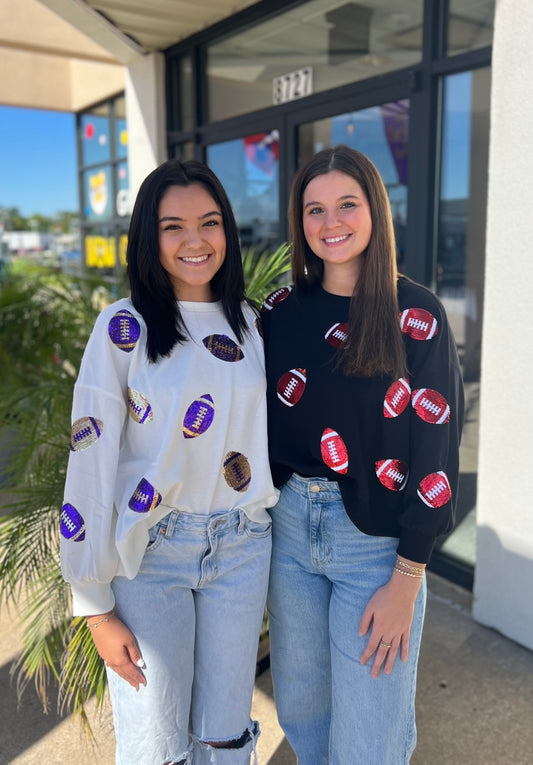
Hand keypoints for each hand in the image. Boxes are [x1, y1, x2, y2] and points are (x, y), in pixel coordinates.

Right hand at [87, 613, 146, 689]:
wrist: (99, 622)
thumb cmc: (117, 630)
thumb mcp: (129, 640)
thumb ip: (135, 654)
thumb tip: (140, 665)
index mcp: (120, 660)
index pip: (132, 671)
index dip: (138, 677)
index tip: (144, 683)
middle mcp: (112, 662)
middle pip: (124, 673)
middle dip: (131, 680)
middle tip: (137, 687)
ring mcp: (106, 658)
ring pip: (117, 671)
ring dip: (124, 677)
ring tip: (129, 681)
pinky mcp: (102, 653)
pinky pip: (112, 666)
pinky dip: (118, 671)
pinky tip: (118, 670)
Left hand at [359, 561, 423, 678]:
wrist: (402, 590)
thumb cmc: (384, 596)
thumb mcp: (370, 606)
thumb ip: (365, 621)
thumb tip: (360, 634)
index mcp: (379, 628)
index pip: (371, 645)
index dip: (366, 655)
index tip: (361, 663)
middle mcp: (389, 632)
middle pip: (382, 651)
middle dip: (377, 664)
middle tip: (374, 675)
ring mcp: (399, 631)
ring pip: (394, 650)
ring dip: (390, 662)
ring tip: (387, 672)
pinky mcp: (407, 628)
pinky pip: (405, 643)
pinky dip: (404, 652)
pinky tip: (403, 660)